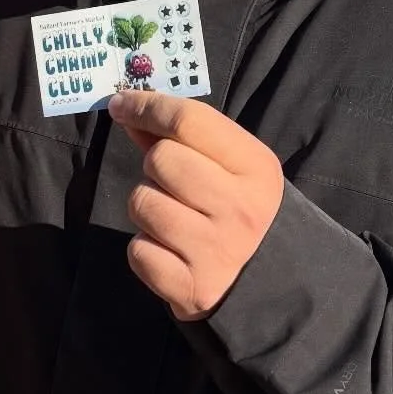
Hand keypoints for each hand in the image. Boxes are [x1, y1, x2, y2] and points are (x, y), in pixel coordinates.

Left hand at [109, 90, 284, 321]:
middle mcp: (240, 208)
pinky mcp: (192, 288)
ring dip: (147, 208)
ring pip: (142, 203)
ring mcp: (216, 251)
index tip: (121, 104)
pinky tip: (172, 252)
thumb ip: (181, 136)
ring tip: (174, 221)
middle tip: (172, 183)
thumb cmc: (240, 210)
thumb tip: (127, 108)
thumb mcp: (230, 166)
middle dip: (154, 167)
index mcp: (256, 168)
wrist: (271, 282)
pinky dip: (147, 250)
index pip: (189, 121)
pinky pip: (138, 252)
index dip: (146, 106)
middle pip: (160, 159)